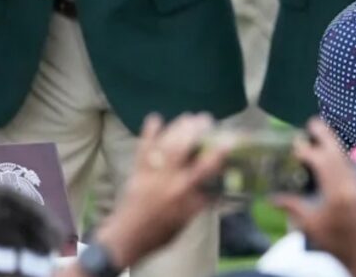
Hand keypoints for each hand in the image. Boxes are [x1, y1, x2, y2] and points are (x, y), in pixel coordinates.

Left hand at [93, 113, 225, 268]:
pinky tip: (155, 118)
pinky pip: (142, 149)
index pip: (205, 168)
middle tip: (207, 119)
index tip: (229, 139)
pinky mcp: (137, 172)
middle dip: (195, 130)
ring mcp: (151, 173)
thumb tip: (219, 189)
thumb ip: (201, 202)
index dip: (218, 152)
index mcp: (182, 192)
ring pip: (165, 145)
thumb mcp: (186, 220)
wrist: (126, 239)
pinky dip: (148, 134)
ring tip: (188, 117)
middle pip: (183, 148)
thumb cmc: (159, 233)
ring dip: (177, 128)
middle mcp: (167, 179)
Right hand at [275, 118, 355, 276]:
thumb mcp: (311, 226)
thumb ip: (293, 208)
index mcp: (337, 192)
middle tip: (313, 121)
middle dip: (325, 136)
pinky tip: (332, 153)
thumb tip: (272, 198)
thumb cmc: (337, 243)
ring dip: (333, 143)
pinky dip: (339, 155)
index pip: (322, 163)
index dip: (308, 152)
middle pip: (336, 154)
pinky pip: (349, 166)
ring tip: (322, 130)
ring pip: (344, 158)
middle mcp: (350, 184)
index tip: (295, 144)